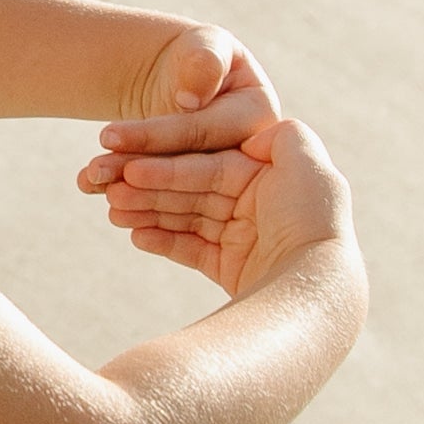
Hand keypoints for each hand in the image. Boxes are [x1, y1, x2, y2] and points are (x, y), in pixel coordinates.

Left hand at [78, 24, 280, 196]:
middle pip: (185, 169)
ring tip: (87, 180)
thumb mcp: (207, 46)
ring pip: (170, 190)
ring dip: (126, 189)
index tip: (108, 135)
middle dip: (135, 168)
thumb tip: (190, 99)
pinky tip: (90, 188)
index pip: (203, 132)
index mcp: (262, 122)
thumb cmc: (200, 56)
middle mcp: (249, 160)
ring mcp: (224, 182)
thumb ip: (205, 62)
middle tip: (94, 170)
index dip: (157, 135)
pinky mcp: (198, 194)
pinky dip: (127, 194)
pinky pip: (163, 198)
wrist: (183, 82)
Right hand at [95, 114, 356, 299]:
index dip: (168, 166)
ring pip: (185, 219)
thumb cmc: (310, 222)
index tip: (131, 166)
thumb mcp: (307, 165)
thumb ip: (284, 137)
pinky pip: (190, 250)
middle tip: (107, 188)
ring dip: (147, 213)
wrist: (315, 290)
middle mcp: (257, 205)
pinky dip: (162, 241)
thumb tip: (256, 134)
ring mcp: (244, 238)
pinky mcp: (232, 269)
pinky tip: (134, 234)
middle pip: (192, 192)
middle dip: (149, 189)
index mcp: (269, 177)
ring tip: (112, 210)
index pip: (208, 165)